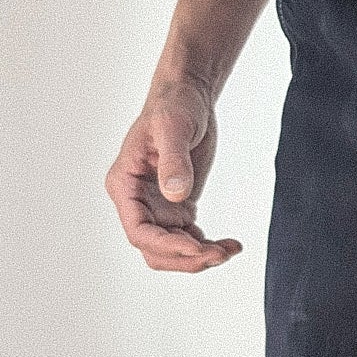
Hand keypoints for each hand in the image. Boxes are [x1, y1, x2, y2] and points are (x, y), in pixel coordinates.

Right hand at [105, 76, 241, 272]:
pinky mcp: (177, 208)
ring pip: (172, 250)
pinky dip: (208, 247)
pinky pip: (189, 239)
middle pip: (154, 249)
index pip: (138, 230)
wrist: (187, 98)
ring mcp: (157, 208)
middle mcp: (137, 202)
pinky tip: (231, 244)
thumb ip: (174, 161)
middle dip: (186, 258)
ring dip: (199, 257)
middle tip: (219, 254)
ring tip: (230, 250)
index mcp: (125, 185)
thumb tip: (176, 194)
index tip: (196, 247)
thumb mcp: (174, 128)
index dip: (165, 245)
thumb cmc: (174, 106)